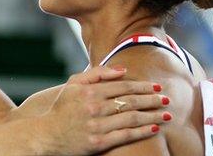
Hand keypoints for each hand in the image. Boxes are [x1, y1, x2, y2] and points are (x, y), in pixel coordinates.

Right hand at [39, 66, 169, 154]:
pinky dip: (142, 131)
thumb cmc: (61, 108)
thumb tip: (123, 70)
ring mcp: (96, 126)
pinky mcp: (98, 143)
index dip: (142, 86)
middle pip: (130, 101)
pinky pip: (126, 136)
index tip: (156, 87)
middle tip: (167, 99)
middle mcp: (94, 107)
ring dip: (152, 116)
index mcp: (89, 91)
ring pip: (132, 118)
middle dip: (152, 100)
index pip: (122, 86)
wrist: (46, 134)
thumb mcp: (73, 84)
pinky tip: (154, 128)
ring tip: (167, 114)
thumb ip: (97, 73)